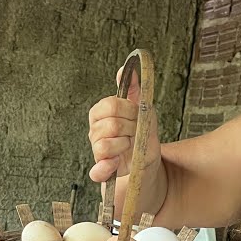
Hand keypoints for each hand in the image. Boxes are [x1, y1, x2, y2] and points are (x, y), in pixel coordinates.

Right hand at [87, 67, 159, 182]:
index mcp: (100, 113)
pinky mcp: (101, 170)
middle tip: (136, 132)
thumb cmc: (141, 130)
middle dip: (131, 128)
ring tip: (130, 145)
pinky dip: (106, 167)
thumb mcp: (141, 107)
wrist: (146, 156)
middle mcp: (94, 131)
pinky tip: (116, 162)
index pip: (110, 105)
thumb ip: (132, 88)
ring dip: (124, 145)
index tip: (137, 114)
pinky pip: (97, 170)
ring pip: (104, 145)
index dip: (129, 110)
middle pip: (110, 125)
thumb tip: (124, 70)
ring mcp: (96, 151)